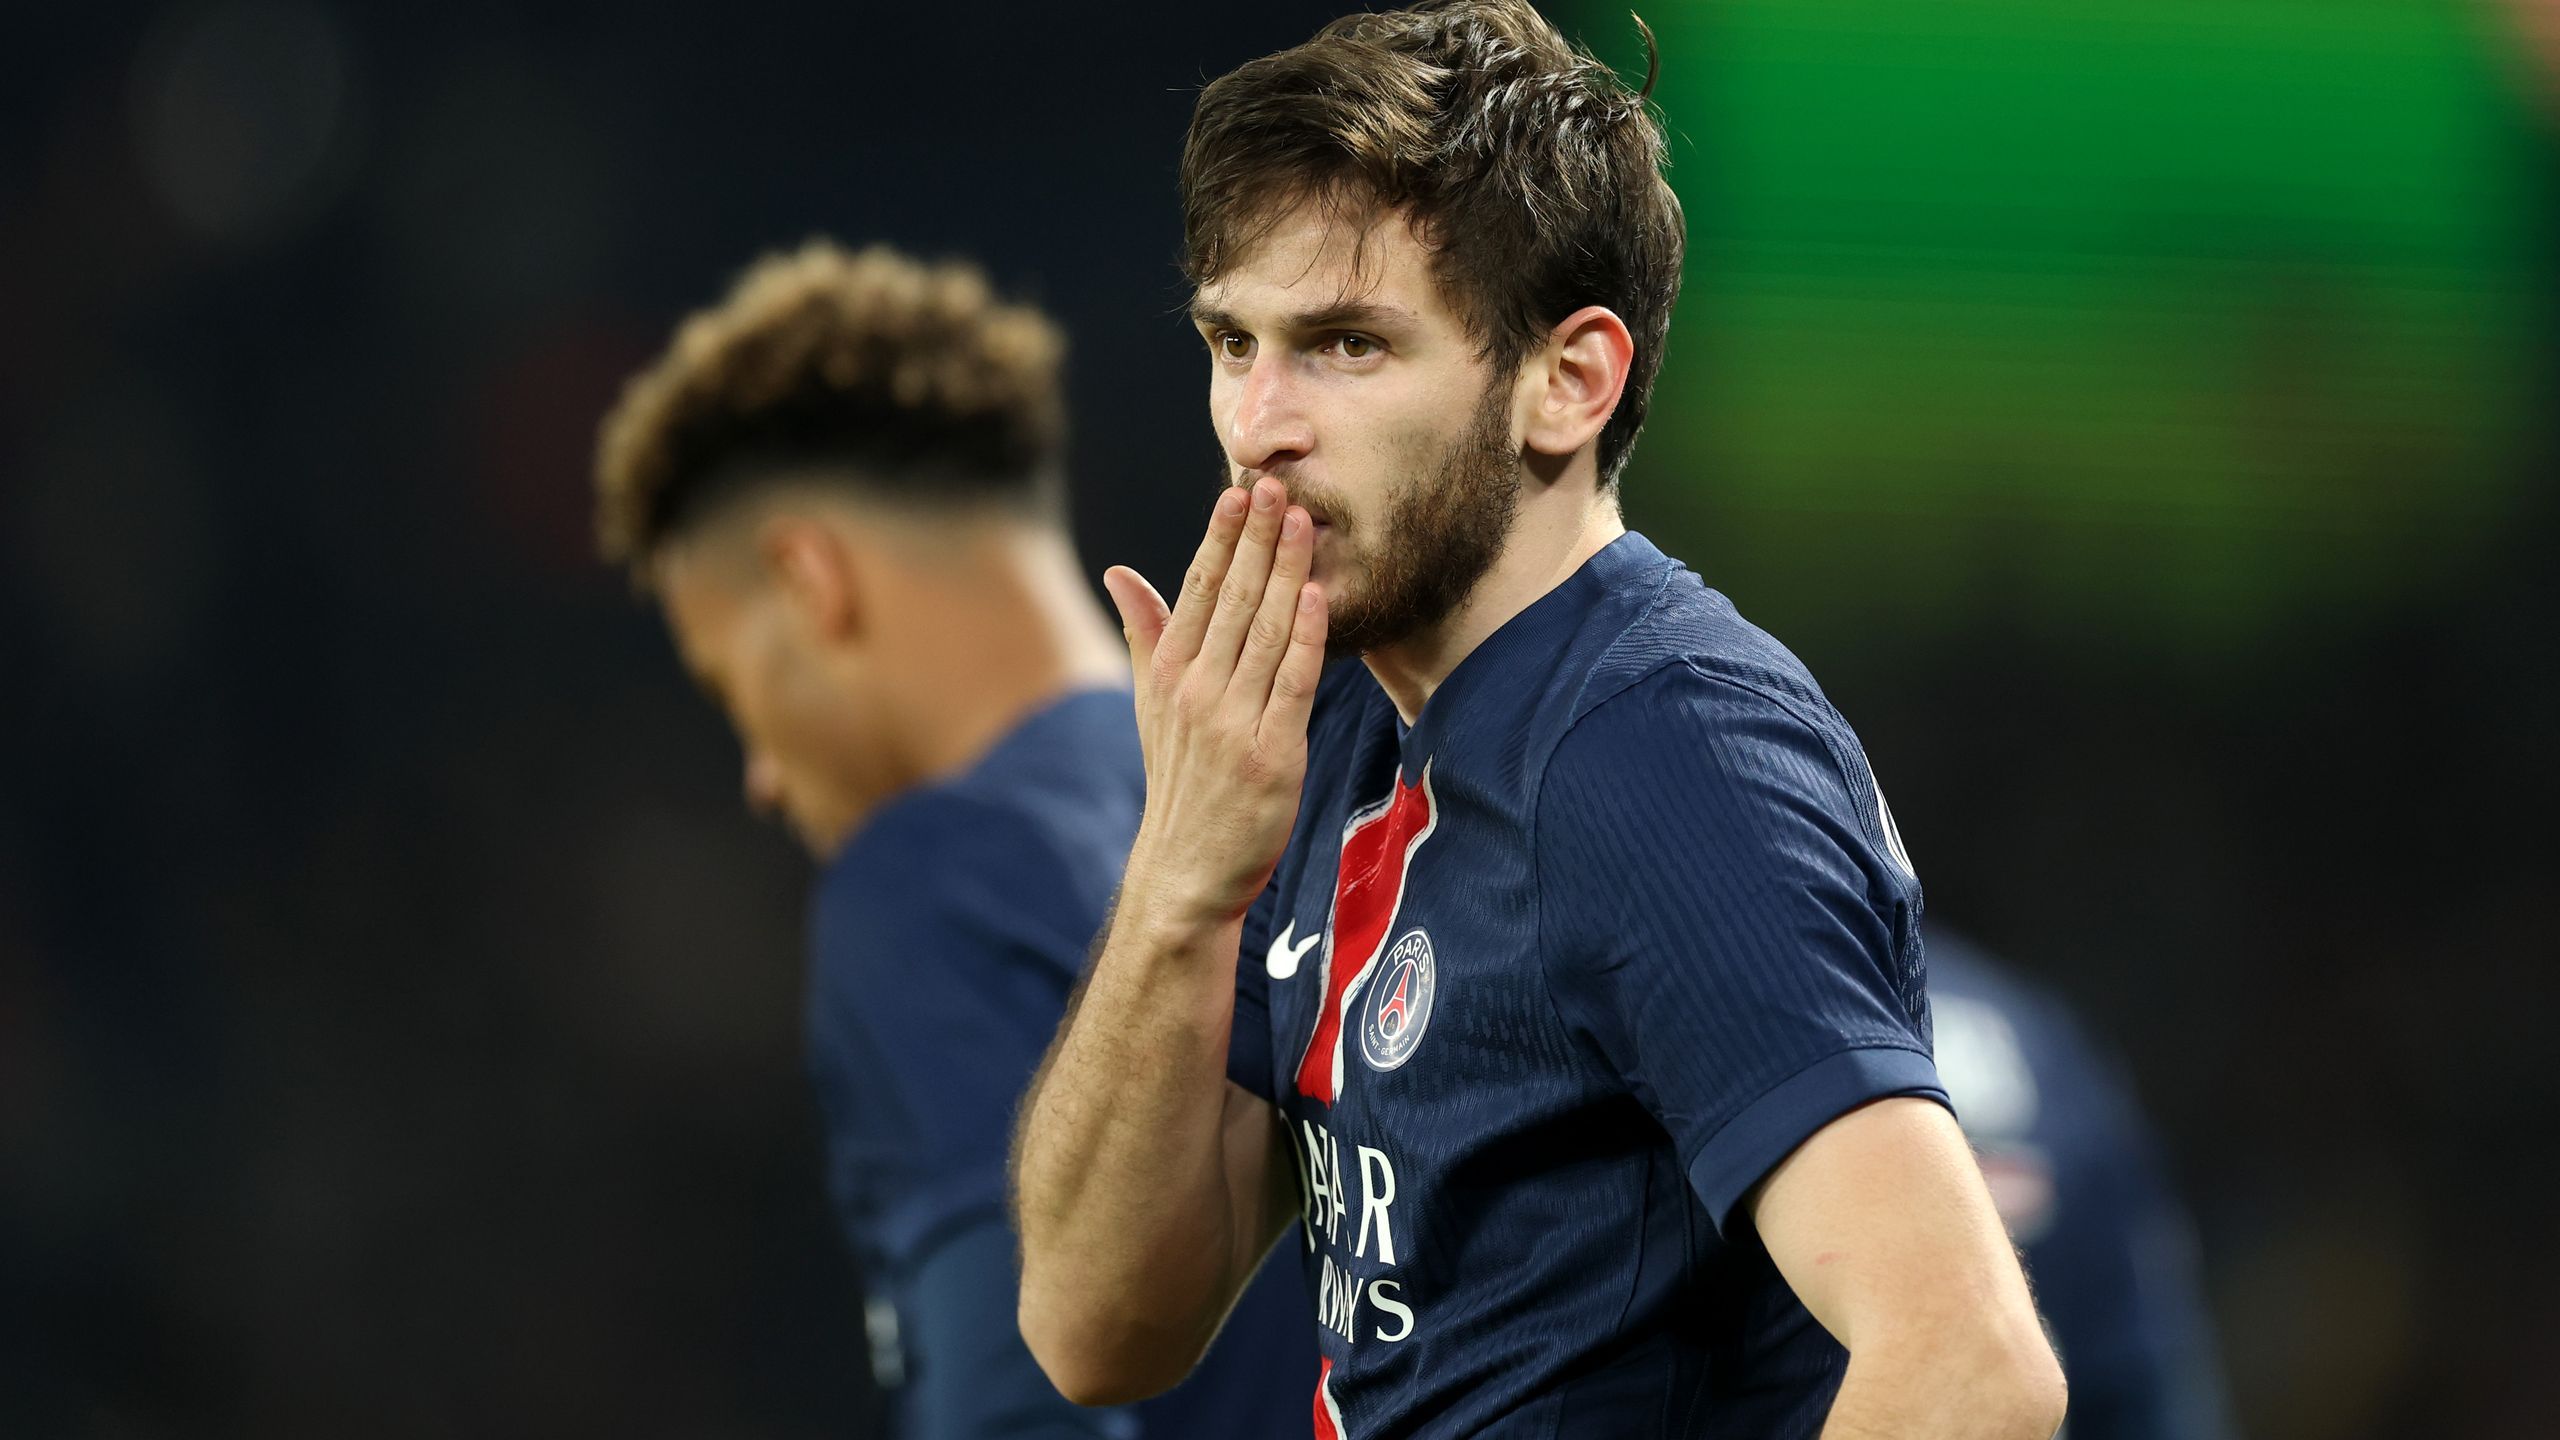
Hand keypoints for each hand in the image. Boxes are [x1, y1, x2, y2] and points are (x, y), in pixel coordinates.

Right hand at [1103, 477, 1326, 931]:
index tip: (1238, 490)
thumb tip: (1120, 571)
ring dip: (1285, 571)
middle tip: (1278, 483)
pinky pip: (1293, 683)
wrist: (1186, 870)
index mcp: (1167, 674)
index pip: (1197, 590)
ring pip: (1265, 631)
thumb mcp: (1151, 705)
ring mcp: (1233, 723)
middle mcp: (1195, 692)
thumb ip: (1145, 633)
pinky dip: (1306, 637)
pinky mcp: (1272, 754)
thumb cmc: (1178, 781)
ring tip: (1304, 520)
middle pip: (1232, 599)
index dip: (1219, 537)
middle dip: (1257, 538)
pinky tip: (1316, 595)